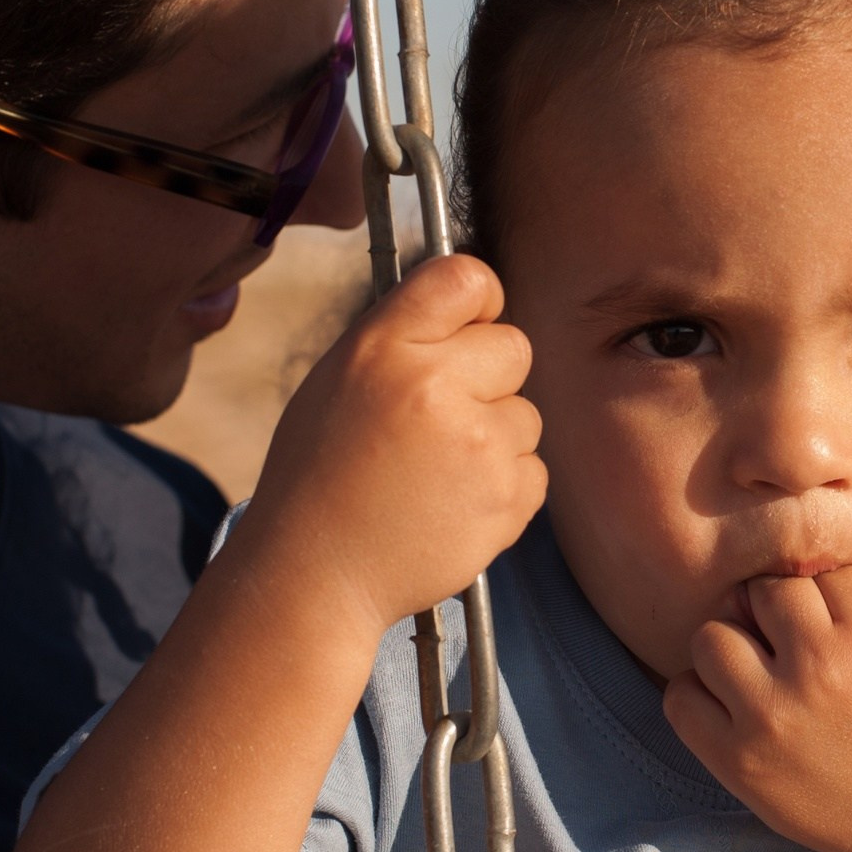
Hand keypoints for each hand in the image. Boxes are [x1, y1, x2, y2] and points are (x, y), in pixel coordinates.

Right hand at [237, 253, 544, 636]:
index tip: (472, 325)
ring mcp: (479, 443)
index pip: (467, 278)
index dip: (479, 301)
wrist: (316, 574)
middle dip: (490, 378)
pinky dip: (504, 488)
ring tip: (436, 473)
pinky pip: (534, 470)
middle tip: (442, 419)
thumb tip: (469, 305)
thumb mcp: (337, 382)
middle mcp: (436, 385)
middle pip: (515, 345)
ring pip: (527, 414)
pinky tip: (452, 504)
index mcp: (385, 347)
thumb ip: (403, 337)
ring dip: (495, 439)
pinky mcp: (508, 496)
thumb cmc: (320, 478)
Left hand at [665, 508, 851, 851]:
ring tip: (768, 672)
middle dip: (785, 614)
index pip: (826, 573)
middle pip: (767, 592)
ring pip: (714, 635)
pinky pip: (681, 696)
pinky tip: (737, 704)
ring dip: (735, 646)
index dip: (838, 598)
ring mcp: (771, 714)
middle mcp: (819, 665)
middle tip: (809, 650)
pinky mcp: (737, 758)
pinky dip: (698, 694)